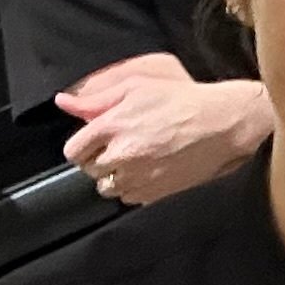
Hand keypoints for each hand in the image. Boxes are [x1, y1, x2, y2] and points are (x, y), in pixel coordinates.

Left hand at [58, 58, 268, 205]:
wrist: (221, 124)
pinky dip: (134, 186)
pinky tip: (149, 169)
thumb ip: (96, 98)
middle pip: (89, 170)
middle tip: (120, 144)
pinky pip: (130, 197)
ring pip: (108, 187)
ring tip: (135, 158)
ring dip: (115, 175)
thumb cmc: (181, 100)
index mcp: (113, 126)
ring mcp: (139, 177)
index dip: (82, 145)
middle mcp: (122, 155)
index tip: (95, 140)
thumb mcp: (137, 87)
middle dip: (99, 158)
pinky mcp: (155, 192)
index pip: (74, 151)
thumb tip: (63, 102)